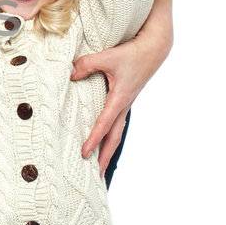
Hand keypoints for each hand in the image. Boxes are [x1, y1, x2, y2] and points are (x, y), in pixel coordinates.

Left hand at [70, 28, 170, 173]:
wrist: (155, 48)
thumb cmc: (133, 53)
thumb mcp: (108, 56)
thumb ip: (87, 64)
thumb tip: (70, 74)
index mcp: (119, 99)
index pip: (104, 124)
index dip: (93, 139)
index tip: (84, 153)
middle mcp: (124, 105)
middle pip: (114, 138)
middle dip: (105, 157)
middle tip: (97, 176)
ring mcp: (126, 103)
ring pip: (116, 132)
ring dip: (108, 149)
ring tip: (100, 166)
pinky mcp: (125, 99)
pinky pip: (117, 122)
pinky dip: (110, 134)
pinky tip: (104, 139)